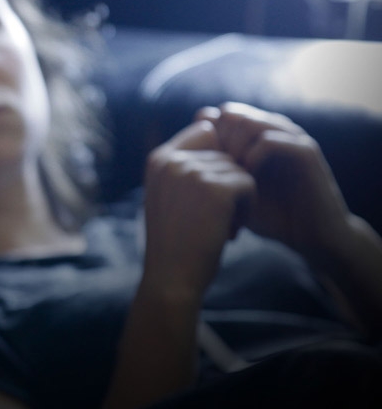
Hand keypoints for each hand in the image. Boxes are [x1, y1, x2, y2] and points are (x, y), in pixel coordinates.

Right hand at [142, 118, 256, 298]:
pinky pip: (249, 185)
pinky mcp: (215, 188)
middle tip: (215, 218)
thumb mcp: (168, 197)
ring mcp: (192, 172)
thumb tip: (214, 130)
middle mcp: (171, 159)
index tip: (214, 194)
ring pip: (239, 170)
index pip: (204, 134)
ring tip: (221, 227)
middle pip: (225, 153)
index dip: (217, 161)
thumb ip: (184, 167)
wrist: (171, 278)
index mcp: (158, 159)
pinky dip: (247, 210)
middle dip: (228, 183)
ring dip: (238, 200)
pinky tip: (230, 231)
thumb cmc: (174, 242)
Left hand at [199, 102, 351, 262]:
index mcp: (253, 136)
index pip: (216, 116)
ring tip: (229, 173)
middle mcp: (271, 130)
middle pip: (228, 113)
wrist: (312, 237)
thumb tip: (171, 167)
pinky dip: (253, 157)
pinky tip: (247, 177)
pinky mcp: (306, 152)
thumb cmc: (269, 217)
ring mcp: (290, 137)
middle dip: (215, 140)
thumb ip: (208, 175)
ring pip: (248, 120)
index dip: (202, 138)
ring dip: (232, 146)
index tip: (198, 166)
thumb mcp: (230, 194)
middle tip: (213, 169)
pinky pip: (272, 140)